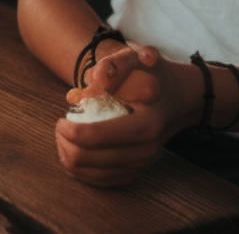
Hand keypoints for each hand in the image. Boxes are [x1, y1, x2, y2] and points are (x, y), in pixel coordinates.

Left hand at [56, 44, 192, 185]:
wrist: (178, 99)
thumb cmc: (155, 76)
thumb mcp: (139, 59)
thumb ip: (115, 65)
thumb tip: (94, 81)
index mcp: (145, 124)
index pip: (97, 137)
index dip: (71, 130)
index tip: (62, 117)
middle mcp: (144, 151)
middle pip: (86, 159)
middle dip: (64, 143)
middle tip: (60, 125)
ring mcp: (139, 165)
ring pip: (86, 173)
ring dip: (67, 155)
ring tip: (64, 135)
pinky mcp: (133, 173)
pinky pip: (96, 180)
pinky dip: (78, 167)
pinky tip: (74, 149)